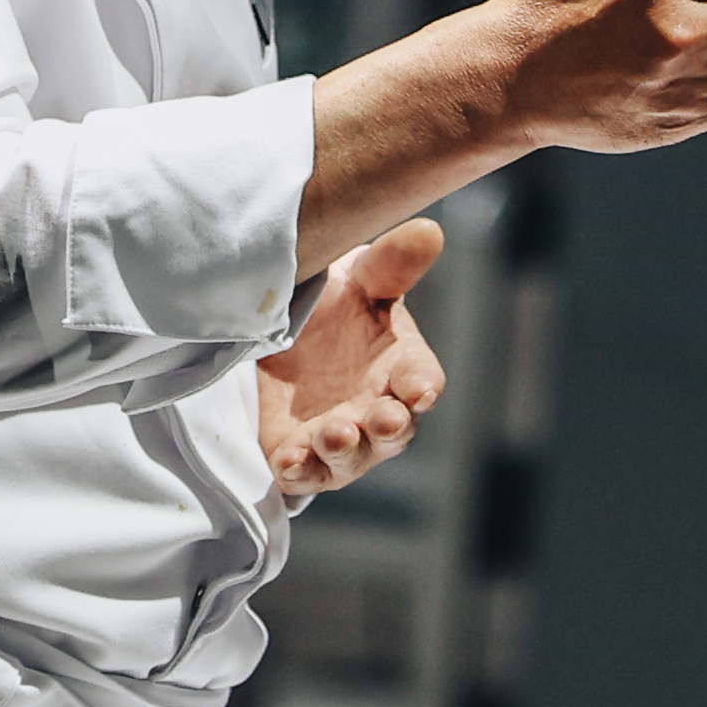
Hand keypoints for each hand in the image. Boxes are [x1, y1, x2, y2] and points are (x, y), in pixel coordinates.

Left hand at [261, 220, 447, 496]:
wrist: (278, 327)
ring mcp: (339, 438)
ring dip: (345, 449)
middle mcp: (378, 410)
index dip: (422, 387)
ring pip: (351, 458)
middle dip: (390, 427)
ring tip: (335, 433)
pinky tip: (290, 460)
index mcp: (403, 369)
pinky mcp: (297, 455)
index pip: (423, 382)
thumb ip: (393, 263)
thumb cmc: (335, 305)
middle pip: (395, 431)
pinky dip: (299, 471)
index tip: (418, 388)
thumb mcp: (360, 278)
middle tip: (383, 418)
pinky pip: (302, 474)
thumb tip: (428, 231)